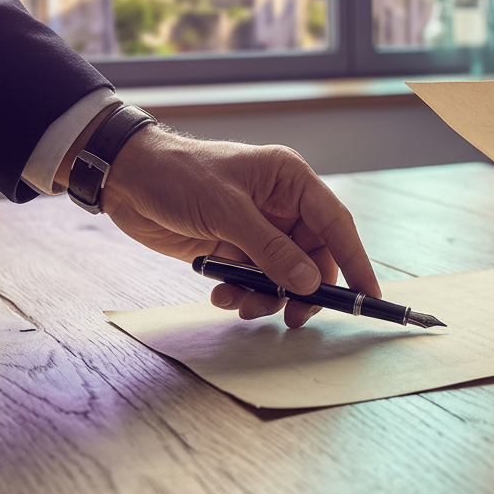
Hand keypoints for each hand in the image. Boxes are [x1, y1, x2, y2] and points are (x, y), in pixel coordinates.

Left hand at [99, 125, 380, 327]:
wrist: (126, 178)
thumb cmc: (178, 175)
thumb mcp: (228, 211)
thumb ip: (270, 249)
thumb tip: (309, 283)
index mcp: (290, 181)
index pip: (336, 224)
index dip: (355, 260)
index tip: (368, 296)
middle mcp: (280, 206)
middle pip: (312, 257)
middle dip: (303, 290)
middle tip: (293, 318)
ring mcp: (257, 229)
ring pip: (283, 275)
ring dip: (267, 297)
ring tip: (242, 306)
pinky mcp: (234, 248)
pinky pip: (254, 281)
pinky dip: (242, 293)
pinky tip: (220, 294)